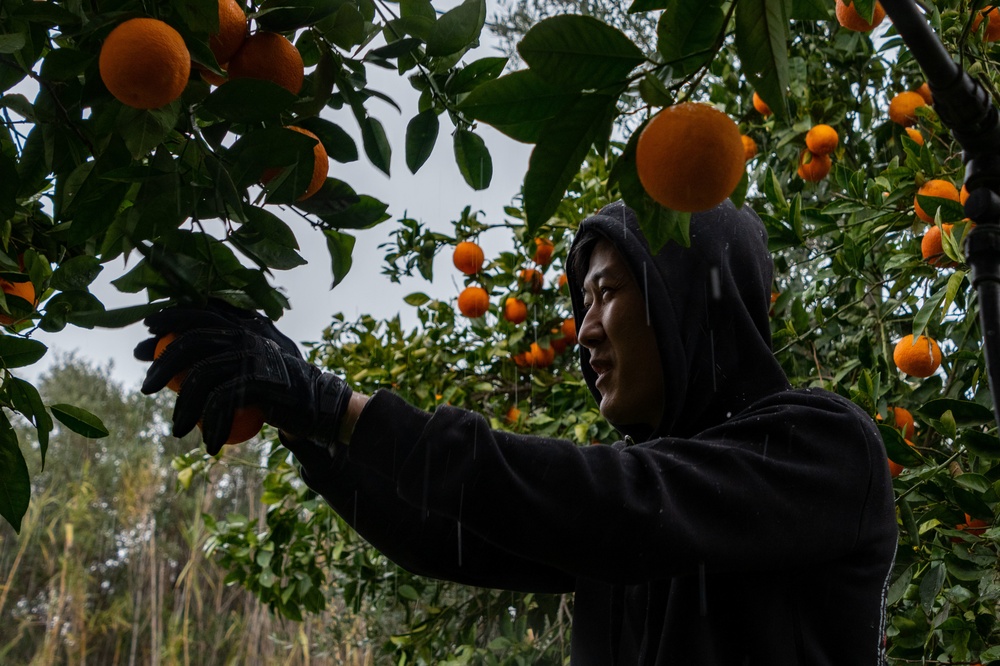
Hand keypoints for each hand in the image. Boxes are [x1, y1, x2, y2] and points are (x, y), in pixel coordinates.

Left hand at [135, 300, 352, 454]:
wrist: (318, 406)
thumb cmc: (279, 391)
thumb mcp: (251, 368)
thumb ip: (223, 358)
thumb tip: (175, 366)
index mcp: (244, 326)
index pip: (201, 312)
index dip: (171, 316)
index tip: (147, 328)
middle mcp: (247, 334)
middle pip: (192, 340)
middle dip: (163, 362)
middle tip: (146, 388)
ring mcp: (254, 354)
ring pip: (201, 375)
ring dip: (183, 406)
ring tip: (177, 429)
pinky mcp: (259, 379)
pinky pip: (221, 400)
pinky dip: (210, 424)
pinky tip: (209, 443)